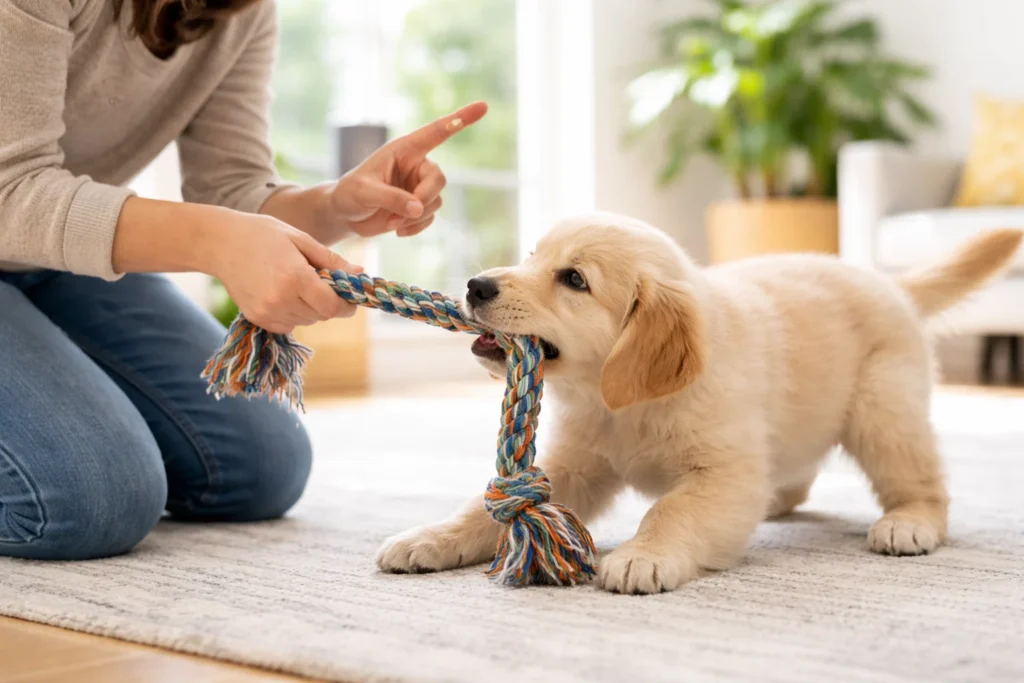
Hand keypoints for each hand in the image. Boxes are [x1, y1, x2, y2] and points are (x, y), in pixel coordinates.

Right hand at [206, 212, 361, 333]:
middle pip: (321, 315)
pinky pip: (288, 324)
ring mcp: (266, 312)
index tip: (348, 295)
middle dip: (327, 301)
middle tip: (317, 280)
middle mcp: (281, 300)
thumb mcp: (302, 240)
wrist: (220, 243)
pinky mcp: (256, 319)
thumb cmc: (263, 234)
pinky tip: (282, 291)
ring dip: (310, 307)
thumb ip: (332, 261)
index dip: (346, 304)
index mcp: (295, 278)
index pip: (333, 307)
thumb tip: (361, 274)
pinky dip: (293, 313)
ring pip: (306, 321)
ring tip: (295, 281)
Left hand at [329, 101, 487, 237]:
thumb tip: (417, 209)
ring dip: (416, 217)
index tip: (483, 106)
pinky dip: (416, 227)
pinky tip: (398, 231)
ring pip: (435, 201)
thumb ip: (390, 198)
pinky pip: (429, 218)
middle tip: (404, 214)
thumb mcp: (364, 192)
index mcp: (404, 150)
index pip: (437, 131)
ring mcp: (418, 187)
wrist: (344, 215)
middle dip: (424, 198)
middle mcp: (415, 165)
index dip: (461, 119)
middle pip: (438, 179)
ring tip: (391, 224)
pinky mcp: (417, 207)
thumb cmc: (349, 194)